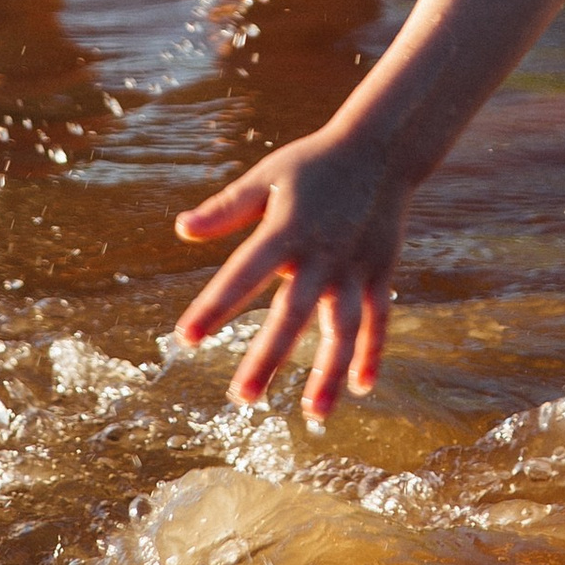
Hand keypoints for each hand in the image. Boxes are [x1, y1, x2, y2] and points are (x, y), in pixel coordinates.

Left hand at [174, 130, 406, 419]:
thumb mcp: (267, 178)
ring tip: (312, 414)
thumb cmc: (312, 165)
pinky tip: (360, 388)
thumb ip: (226, 208)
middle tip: (243, 398)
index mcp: (285, 229)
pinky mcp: (380, 272)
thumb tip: (182, 230)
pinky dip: (371, 353)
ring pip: (343, 328)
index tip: (186, 338)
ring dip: (328, 371)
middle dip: (269, 358)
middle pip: (293, 314)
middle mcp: (321, 253)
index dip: (214, 306)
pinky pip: (378, 319)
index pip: (243, 273)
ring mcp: (355, 267)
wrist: (382, 149)